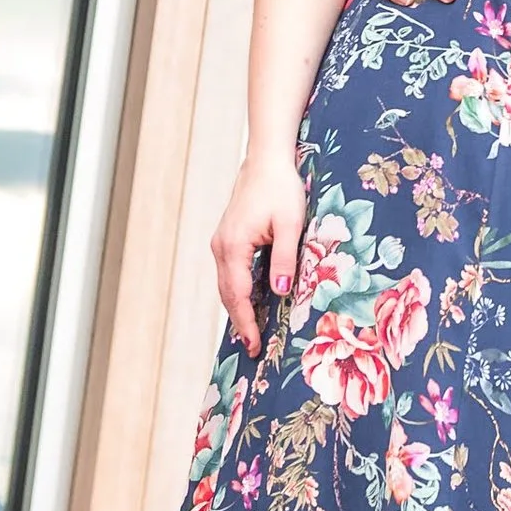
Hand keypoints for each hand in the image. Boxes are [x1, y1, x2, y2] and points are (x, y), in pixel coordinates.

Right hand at [212, 156, 306, 351]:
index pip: (239, 295)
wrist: (266, 161)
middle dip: (241, 322)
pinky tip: (250, 303)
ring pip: (227, 285)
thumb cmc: (281, 188)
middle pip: (228, 294)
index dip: (247, 322)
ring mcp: (221, 244)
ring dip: (238, 309)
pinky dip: (238, 292)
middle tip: (254, 349)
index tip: (255, 345)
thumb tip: (279, 292)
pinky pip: (230, 274)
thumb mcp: (290, 224)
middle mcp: (221, 248)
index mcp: (233, 247)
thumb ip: (284, 259)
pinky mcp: (227, 240)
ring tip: (252, 332)